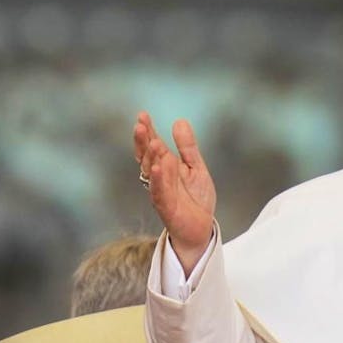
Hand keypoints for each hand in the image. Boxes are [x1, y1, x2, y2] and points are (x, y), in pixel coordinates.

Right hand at [133, 112, 215, 274]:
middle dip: (143, 141)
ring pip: (151, 173)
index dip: (147, 132)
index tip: (143, 115)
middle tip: (140, 124)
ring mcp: (160, 192)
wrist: (201, 227)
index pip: (153, 146)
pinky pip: (159, 192)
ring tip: (153, 142)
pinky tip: (157, 167)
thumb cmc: (196, 198)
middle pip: (147, 157)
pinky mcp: (166, 207)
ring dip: (150, 158)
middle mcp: (158, 178)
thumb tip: (179, 121)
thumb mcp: (195, 167)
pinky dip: (158, 180)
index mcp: (165, 167)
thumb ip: (188, 147)